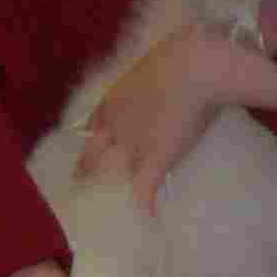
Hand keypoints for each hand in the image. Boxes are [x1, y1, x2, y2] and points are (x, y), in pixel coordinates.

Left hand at [79, 23, 276, 208]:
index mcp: (116, 98)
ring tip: (102, 213)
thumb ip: (166, 76)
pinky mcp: (154, 161)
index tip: (88, 148)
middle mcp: (116, 125)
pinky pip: (143, 192)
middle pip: (94, 153)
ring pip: (112, 175)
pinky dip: (142, 208)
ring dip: (109, 193)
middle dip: (86, 170)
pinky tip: (143, 222)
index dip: (91, 139)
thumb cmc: (186, 54)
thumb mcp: (164, 63)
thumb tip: (183, 77)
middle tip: (79, 186)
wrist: (197, 66)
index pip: (94, 124)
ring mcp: (133, 145)